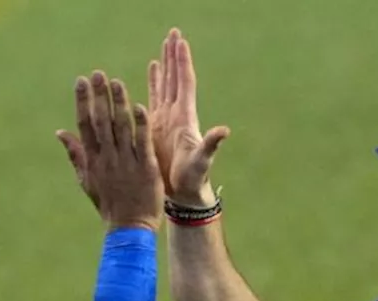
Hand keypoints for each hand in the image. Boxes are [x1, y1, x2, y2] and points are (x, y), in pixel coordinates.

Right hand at [56, 71, 163, 231]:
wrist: (129, 227)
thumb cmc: (109, 204)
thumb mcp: (87, 181)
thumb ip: (75, 154)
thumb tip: (60, 132)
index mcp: (92, 160)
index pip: (85, 125)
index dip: (83, 102)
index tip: (82, 81)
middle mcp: (107, 158)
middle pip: (102, 122)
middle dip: (99, 96)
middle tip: (98, 74)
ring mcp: (127, 163)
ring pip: (122, 128)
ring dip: (119, 104)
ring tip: (117, 83)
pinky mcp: (146, 169)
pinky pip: (142, 144)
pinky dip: (140, 126)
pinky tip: (139, 107)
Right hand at [147, 27, 229, 205]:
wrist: (184, 192)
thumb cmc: (193, 178)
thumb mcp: (202, 161)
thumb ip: (211, 145)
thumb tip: (225, 131)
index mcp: (185, 118)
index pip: (184, 83)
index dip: (182, 63)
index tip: (180, 41)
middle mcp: (177, 114)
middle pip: (176, 78)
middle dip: (174, 56)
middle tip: (173, 32)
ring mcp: (167, 119)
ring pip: (165, 84)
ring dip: (165, 64)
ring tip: (164, 45)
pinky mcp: (156, 126)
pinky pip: (155, 97)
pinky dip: (154, 81)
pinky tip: (152, 68)